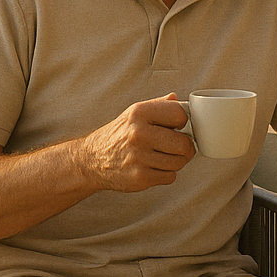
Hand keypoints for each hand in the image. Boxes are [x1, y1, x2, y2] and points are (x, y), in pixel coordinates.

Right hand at [79, 94, 195, 191]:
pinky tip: (153, 167)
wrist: (91, 160)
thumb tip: (177, 98)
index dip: (184, 121)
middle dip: (185, 147)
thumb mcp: (134, 113)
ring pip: (179, 162)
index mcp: (140, 113)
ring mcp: (139, 157)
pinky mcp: (140, 178)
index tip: (179, 126)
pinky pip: (170, 177)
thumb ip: (159, 105)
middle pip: (184, 144)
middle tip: (178, 146)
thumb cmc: (117, 135)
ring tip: (163, 156)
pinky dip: (166, 174)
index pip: (180, 114)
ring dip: (176, 161)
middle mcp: (139, 134)